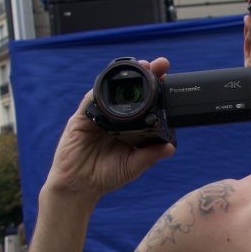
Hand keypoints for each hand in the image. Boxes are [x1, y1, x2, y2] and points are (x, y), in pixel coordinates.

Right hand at [45, 57, 174, 201]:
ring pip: (110, 90)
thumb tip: (170, 147)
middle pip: (128, 91)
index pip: (144, 103)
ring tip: (140, 66)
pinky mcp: (81, 119)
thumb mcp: (133, 166)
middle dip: (143, 74)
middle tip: (158, 65)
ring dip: (123, 77)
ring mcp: (97, 116)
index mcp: (129, 126)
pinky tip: (111, 85)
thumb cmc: (106, 176)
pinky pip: (90, 101)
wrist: (80, 186)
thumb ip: (150, 155)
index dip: (155, 89)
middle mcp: (114, 117)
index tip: (168, 77)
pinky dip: (100, 92)